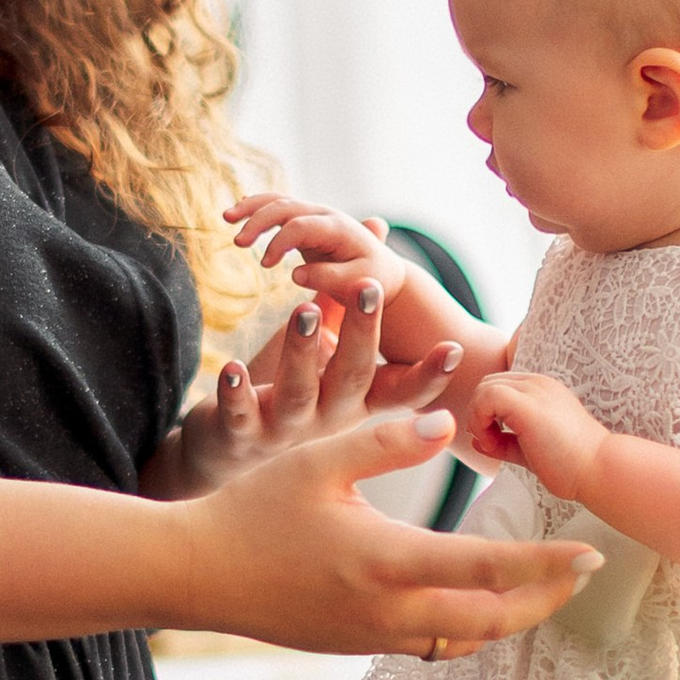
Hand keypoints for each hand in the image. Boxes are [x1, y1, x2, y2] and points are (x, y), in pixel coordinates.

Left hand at [164, 278, 463, 496]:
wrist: (227, 450)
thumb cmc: (284, 389)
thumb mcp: (322, 348)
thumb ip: (346, 298)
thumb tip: (376, 228)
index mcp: (353, 399)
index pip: (398, 391)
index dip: (427, 374)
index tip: (452, 348)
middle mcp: (327, 418)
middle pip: (351, 377)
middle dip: (361, 333)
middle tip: (368, 287)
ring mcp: (284, 430)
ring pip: (297, 392)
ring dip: (302, 350)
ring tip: (303, 308)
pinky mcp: (240, 434)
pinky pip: (239, 414)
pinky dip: (236, 392)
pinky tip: (231, 366)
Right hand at [182, 403, 600, 657]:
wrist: (196, 575)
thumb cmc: (252, 510)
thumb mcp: (316, 460)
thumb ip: (386, 439)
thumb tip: (448, 424)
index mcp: (384, 561)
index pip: (487, 568)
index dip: (546, 564)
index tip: (589, 553)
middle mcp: (387, 610)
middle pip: (492, 619)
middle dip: (546, 600)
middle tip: (584, 575)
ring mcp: (373, 636)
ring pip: (465, 639)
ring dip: (511, 617)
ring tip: (546, 590)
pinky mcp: (359, 646)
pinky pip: (433, 645)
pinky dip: (469, 629)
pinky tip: (481, 603)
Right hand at [225, 191, 403, 321]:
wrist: (382, 271)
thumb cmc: (372, 281)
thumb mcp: (360, 287)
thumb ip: (330, 280)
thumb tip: (296, 275)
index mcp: (339, 229)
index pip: (302, 226)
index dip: (280, 241)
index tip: (265, 265)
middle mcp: (325, 215)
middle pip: (286, 206)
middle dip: (259, 220)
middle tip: (238, 242)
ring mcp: (314, 215)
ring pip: (279, 201)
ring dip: (252, 207)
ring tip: (226, 218)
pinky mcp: (304, 222)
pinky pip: (278, 208)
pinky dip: (256, 207)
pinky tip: (236, 212)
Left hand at [467, 369, 607, 503]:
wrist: (598, 469)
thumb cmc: (571, 464)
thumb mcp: (530, 450)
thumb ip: (504, 442)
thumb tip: (477, 441)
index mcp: (542, 390)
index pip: (499, 387)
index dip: (487, 412)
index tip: (494, 441)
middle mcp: (538, 383)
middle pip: (488, 383)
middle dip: (479, 413)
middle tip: (490, 443)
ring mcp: (534, 390)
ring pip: (485, 386)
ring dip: (478, 417)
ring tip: (492, 444)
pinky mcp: (527, 404)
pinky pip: (486, 396)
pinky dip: (479, 419)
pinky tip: (492, 442)